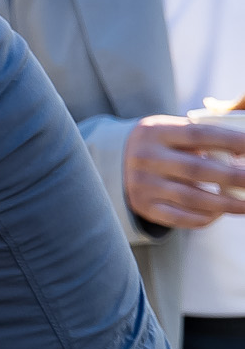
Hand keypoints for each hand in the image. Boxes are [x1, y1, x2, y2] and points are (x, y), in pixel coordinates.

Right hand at [125, 115, 244, 229]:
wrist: (116, 162)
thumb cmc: (161, 144)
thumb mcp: (172, 130)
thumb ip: (202, 137)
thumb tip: (242, 153)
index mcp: (156, 132)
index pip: (199, 135)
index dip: (230, 141)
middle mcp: (146, 158)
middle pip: (197, 169)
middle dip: (234, 177)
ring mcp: (143, 184)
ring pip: (192, 198)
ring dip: (225, 204)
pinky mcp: (144, 206)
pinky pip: (179, 217)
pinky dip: (204, 218)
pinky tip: (220, 213)